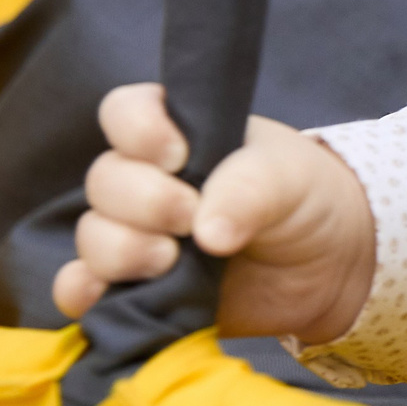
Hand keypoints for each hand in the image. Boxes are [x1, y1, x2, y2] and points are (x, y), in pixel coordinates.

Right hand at [51, 83, 376, 344]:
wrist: (326, 264)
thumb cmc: (303, 198)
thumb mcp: (289, 180)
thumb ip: (250, 192)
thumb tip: (206, 235)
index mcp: (177, 134)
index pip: (125, 112)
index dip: (138, 131)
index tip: (177, 156)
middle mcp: (146, 180)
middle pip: (104, 180)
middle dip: (144, 202)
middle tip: (191, 218)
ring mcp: (136, 234)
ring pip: (92, 236)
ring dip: (124, 250)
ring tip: (173, 261)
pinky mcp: (134, 287)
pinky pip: (79, 288)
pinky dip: (83, 291)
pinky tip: (107, 293)